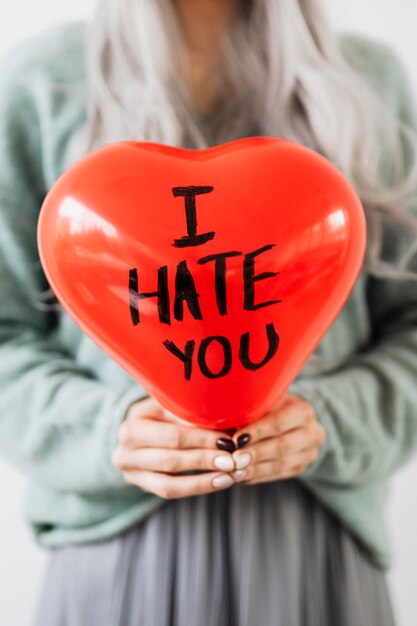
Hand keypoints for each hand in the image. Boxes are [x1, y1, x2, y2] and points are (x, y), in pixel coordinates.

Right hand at [112, 397, 236, 498]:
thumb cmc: (160, 413)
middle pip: (172, 459)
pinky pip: (171, 491)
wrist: (137, 431)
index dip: (202, 439)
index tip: (228, 439)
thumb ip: (188, 412)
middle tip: (233, 459)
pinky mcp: (141, 485)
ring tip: (231, 474)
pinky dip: (198, 487)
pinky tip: (221, 482)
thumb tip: (225, 418)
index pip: (172, 435)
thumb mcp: (168, 405)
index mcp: (132, 424)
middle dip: (206, 459)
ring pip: (170, 481)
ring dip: (205, 479)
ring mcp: (131, 471)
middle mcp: (126, 450)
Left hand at [229, 393, 325, 484]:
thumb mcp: (267, 401)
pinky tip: (242, 477)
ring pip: (280, 464)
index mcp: (302, 410)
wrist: (297, 421)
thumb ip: (252, 411)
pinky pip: (278, 474)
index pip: (279, 422)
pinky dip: (258, 476)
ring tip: (236, 472)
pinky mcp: (301, 468)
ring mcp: (309, 453)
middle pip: (282, 446)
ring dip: (255, 469)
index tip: (236, 438)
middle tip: (235, 459)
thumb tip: (224, 423)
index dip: (258, 431)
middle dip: (256, 453)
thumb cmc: (273, 407)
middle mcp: (311, 432)